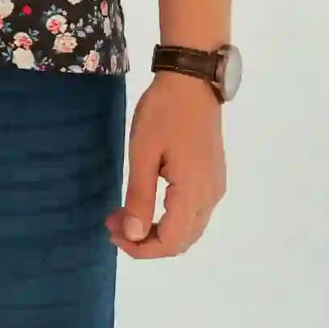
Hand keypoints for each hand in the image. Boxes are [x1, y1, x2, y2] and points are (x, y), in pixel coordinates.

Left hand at [105, 71, 226, 259]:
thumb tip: (135, 235)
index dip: (141, 248)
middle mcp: (210, 196)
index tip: (113, 233)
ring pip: (189, 228)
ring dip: (158, 229)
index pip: (170, 242)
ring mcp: (215, 186)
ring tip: (126, 213)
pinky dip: (170, 216)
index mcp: (193, 193)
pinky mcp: (213, 175)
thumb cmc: (164, 112)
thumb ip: (140, 196)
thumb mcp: (143, 152)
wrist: (192, 79)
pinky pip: (194, 211)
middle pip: (181, 240)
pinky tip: (148, 199)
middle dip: (146, 240)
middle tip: (114, 222)